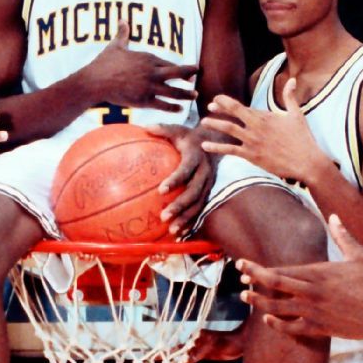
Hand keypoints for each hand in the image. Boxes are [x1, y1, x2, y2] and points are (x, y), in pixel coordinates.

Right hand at [81, 21, 197, 111]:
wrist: (96, 82)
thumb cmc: (104, 63)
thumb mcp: (116, 46)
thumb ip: (123, 34)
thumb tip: (122, 19)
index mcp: (147, 58)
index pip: (169, 63)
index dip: (181, 67)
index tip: (189, 69)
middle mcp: (152, 72)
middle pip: (177, 73)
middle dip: (189, 75)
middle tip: (196, 77)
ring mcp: (149, 87)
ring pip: (173, 91)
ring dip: (186, 94)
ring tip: (195, 95)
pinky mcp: (144, 101)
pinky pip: (163, 104)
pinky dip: (173, 107)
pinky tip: (180, 109)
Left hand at [145, 123, 214, 237]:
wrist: (216, 141)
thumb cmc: (189, 136)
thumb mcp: (178, 129)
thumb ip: (163, 129)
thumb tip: (146, 127)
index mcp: (196, 158)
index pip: (185, 170)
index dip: (175, 180)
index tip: (161, 190)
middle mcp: (205, 173)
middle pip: (193, 193)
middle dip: (180, 206)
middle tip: (163, 216)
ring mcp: (208, 185)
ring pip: (198, 205)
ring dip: (186, 219)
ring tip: (172, 231)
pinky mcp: (208, 192)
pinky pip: (200, 209)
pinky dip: (191, 222)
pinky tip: (180, 234)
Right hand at [185, 327, 244, 362]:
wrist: (239, 343)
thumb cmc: (227, 341)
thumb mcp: (214, 346)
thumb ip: (200, 352)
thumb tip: (188, 359)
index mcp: (197, 335)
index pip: (184, 345)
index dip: (179, 354)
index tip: (177, 362)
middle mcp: (196, 341)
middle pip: (183, 352)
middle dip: (181, 362)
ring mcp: (200, 348)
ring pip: (188, 358)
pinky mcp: (204, 355)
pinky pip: (194, 362)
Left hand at [200, 78, 329, 183]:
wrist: (306, 161)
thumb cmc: (303, 138)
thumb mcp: (296, 114)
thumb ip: (290, 97)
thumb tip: (292, 80)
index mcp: (264, 116)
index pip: (240, 107)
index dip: (226, 102)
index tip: (216, 99)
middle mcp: (256, 127)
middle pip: (232, 115)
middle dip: (219, 110)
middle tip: (208, 107)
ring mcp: (252, 142)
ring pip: (228, 131)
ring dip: (214, 125)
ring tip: (203, 123)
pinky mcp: (252, 156)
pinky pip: (230, 150)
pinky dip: (216, 148)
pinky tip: (205, 146)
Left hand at [237, 215, 362, 340]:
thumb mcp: (359, 255)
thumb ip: (342, 236)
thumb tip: (333, 216)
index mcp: (318, 273)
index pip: (280, 270)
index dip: (259, 269)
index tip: (244, 265)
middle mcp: (312, 292)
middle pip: (275, 286)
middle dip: (254, 280)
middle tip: (239, 276)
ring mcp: (315, 312)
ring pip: (279, 308)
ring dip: (260, 302)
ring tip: (245, 297)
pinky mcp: (322, 328)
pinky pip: (294, 328)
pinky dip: (279, 324)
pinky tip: (268, 319)